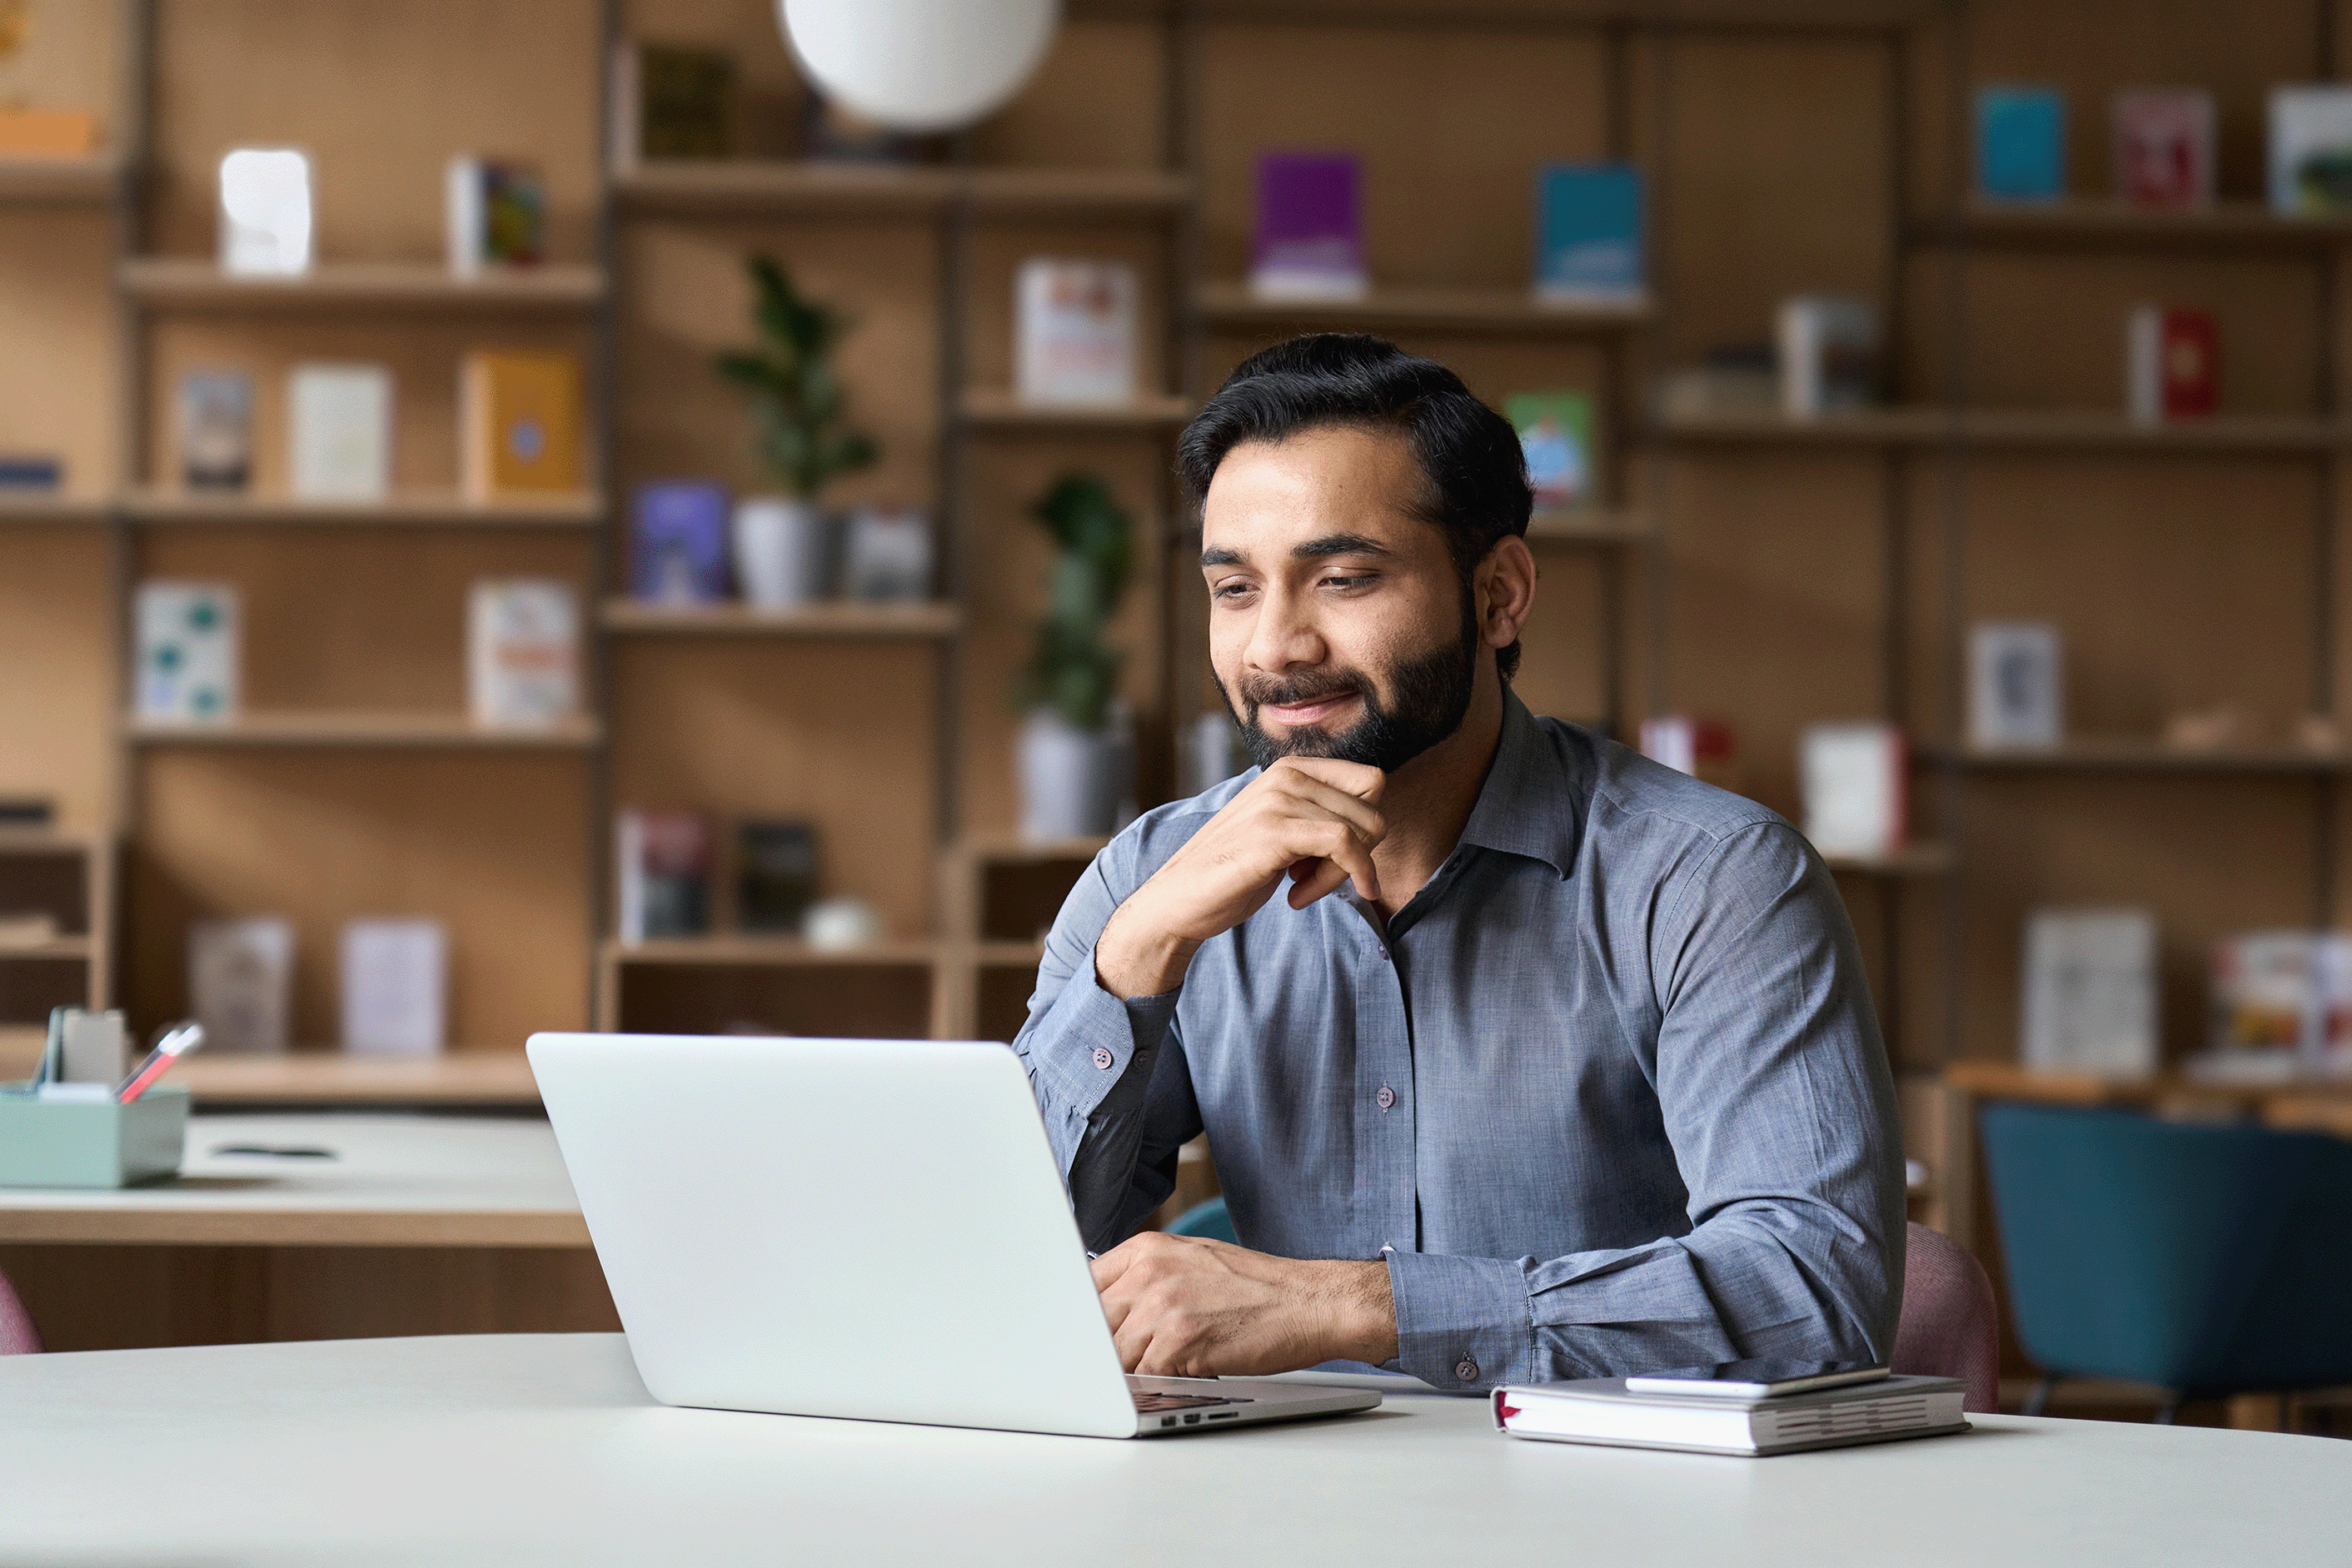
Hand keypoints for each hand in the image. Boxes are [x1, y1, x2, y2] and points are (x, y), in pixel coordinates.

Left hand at [1089, 1231, 1395, 1377]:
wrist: (1309, 1302)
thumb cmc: (1256, 1288)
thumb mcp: (1191, 1261)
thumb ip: (1145, 1278)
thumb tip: (1103, 1309)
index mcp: (1146, 1249)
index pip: (1082, 1286)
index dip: (1079, 1319)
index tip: (1076, 1338)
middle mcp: (1148, 1272)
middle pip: (1092, 1324)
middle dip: (1100, 1350)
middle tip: (1111, 1367)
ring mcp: (1162, 1306)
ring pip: (1113, 1356)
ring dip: (1129, 1372)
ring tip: (1160, 1370)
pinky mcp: (1179, 1342)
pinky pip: (1142, 1376)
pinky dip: (1153, 1386)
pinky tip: (1176, 1378)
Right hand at [1095, 757, 1385, 997]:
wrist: (1178, 899)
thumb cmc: (1232, 871)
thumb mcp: (1282, 831)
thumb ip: (1318, 816)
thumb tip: (1375, 823)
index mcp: (1290, 769)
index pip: (1371, 782)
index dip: (1365, 827)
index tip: (1334, 859)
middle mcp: (1287, 774)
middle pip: (1373, 807)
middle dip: (1360, 853)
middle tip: (1318, 880)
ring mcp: (1279, 799)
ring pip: (1362, 829)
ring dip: (1342, 873)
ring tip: (1302, 889)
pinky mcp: (1275, 830)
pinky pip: (1345, 845)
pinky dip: (1343, 877)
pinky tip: (1300, 899)